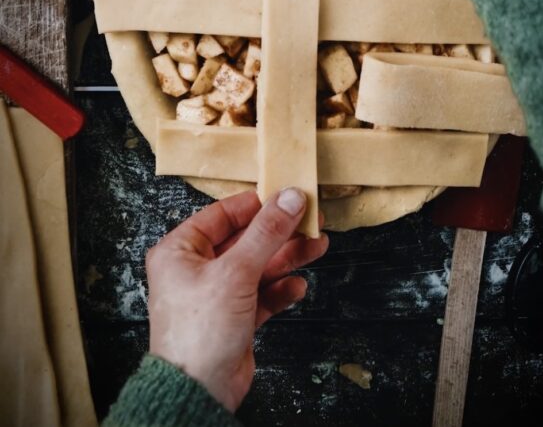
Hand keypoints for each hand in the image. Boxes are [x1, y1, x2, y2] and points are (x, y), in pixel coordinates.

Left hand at [146, 188, 327, 412]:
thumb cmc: (198, 333)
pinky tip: (297, 286)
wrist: (198, 393)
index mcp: (181, 250)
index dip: (257, 205)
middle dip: (280, 233)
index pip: (223, 215)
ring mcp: (217, 295)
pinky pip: (262, 294)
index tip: (286, 196)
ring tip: (316, 246)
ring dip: (287, 258)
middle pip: (245, 240)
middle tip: (310, 220)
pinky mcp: (234, 318)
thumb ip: (266, 233)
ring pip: (258, 267)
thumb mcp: (236, 272)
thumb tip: (288, 198)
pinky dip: (280, 289)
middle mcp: (196, 270)